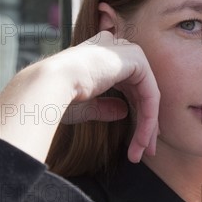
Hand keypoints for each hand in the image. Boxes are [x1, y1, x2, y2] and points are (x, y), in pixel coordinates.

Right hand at [0, 31, 159, 162]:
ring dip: (147, 127)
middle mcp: (118, 49)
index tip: (138, 142)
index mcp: (104, 55)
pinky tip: (143, 139)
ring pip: (148, 96)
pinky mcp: (137, 59)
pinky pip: (150, 94)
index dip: (136, 114)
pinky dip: (148, 119)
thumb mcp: (86, 105)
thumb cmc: (60, 95)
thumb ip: (105, 106)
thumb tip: (123, 111)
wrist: (51, 84)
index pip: (128, 87)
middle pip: (141, 93)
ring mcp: (129, 52)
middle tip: (145, 151)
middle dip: (146, 125)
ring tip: (142, 152)